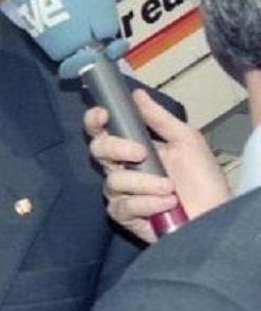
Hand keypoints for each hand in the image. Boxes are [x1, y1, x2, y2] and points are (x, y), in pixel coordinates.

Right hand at [83, 89, 229, 243]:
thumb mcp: (186, 141)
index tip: (104, 115)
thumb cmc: (203, 178)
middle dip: (116, 148)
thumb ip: (159, 119)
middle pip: (98, 151)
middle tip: (141, 153)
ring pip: (114, 181)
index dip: (95, 121)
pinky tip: (167, 204)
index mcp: (132, 148)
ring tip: (171, 189)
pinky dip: (147, 203)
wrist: (214, 214)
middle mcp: (121, 169)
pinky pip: (123, 206)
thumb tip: (137, 94)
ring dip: (145, 183)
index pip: (103, 131)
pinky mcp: (124, 216)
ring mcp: (120, 193)